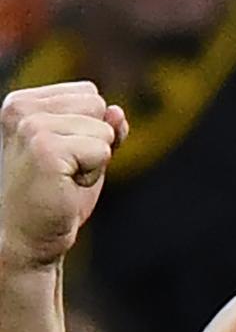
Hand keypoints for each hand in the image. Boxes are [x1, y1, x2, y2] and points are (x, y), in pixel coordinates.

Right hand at [0, 81, 127, 268]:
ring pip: (104, 129)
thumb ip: (103, 127)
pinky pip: (102, 150)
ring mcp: (31, 128)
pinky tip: (66, 186)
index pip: (90, 94)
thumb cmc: (55, 195)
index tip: (64, 155)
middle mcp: (21, 108)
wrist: (27, 237)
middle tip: (66, 170)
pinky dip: (93, 174)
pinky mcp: (45, 150)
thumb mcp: (83, 152)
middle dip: (94, 141)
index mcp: (23, 102)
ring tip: (64, 178)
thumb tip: (118, 112)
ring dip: (94, 160)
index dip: (90, 129)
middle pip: (99, 105)